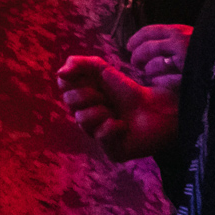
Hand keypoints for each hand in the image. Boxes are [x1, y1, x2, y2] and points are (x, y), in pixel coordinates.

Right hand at [55, 55, 179, 161]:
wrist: (155, 109)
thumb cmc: (128, 90)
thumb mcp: (103, 70)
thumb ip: (80, 64)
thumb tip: (59, 73)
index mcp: (81, 98)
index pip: (63, 87)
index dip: (73, 81)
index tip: (89, 78)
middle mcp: (84, 116)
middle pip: (69, 101)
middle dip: (89, 94)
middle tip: (105, 96)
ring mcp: (95, 134)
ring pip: (83, 120)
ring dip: (101, 111)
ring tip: (114, 112)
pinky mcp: (109, 150)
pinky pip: (100, 136)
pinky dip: (112, 127)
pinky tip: (123, 126)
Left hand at [126, 24, 192, 89]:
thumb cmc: (204, 51)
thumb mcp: (189, 38)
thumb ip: (171, 40)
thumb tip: (147, 43)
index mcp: (178, 31)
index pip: (150, 31)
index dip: (136, 39)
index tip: (129, 46)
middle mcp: (179, 41)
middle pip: (149, 46)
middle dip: (138, 55)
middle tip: (134, 63)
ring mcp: (185, 57)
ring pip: (156, 62)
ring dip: (148, 68)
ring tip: (147, 73)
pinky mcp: (190, 72)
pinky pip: (168, 76)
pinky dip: (159, 79)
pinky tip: (156, 82)